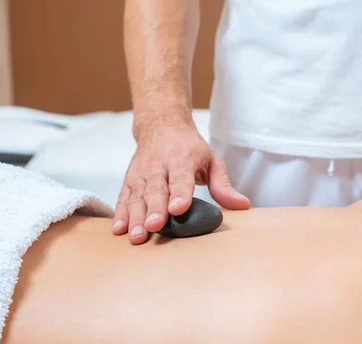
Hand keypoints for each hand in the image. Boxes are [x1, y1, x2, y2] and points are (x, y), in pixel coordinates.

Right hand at [112, 124, 250, 243]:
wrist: (161, 126)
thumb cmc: (190, 149)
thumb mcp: (211, 161)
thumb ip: (223, 185)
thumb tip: (243, 205)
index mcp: (182, 159)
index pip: (181, 178)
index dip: (180, 194)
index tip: (179, 209)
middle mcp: (159, 166)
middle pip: (156, 190)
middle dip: (154, 209)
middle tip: (154, 226)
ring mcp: (141, 173)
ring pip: (137, 196)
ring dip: (135, 217)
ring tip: (137, 236)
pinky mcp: (129, 180)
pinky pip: (123, 198)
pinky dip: (120, 214)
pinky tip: (119, 230)